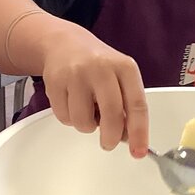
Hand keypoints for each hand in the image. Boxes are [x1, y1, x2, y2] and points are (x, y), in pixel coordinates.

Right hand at [37, 24, 149, 155]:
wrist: (64, 43)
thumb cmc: (97, 64)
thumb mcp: (119, 76)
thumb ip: (126, 104)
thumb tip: (128, 137)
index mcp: (124, 67)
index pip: (137, 105)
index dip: (139, 132)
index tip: (138, 151)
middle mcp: (101, 68)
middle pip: (111, 115)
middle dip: (111, 137)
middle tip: (109, 142)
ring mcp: (76, 74)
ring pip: (83, 121)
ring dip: (86, 125)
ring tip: (87, 110)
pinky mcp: (55, 82)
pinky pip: (64, 117)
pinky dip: (69, 118)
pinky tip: (72, 102)